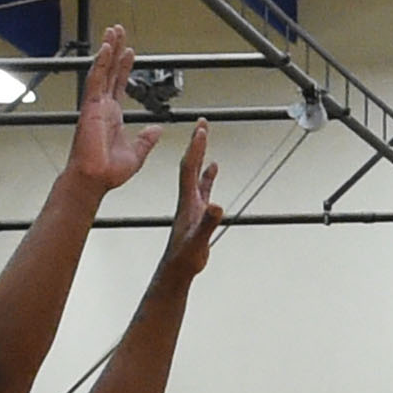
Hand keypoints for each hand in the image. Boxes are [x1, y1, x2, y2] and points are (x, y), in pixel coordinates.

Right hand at [64, 23, 154, 195]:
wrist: (95, 179)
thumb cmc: (109, 171)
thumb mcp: (137, 153)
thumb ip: (146, 139)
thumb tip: (157, 129)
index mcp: (112, 116)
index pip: (119, 84)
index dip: (125, 68)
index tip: (130, 52)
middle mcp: (103, 106)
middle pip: (110, 71)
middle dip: (115, 50)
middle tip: (118, 31)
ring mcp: (95, 105)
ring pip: (102, 70)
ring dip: (108, 50)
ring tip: (113, 31)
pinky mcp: (91, 107)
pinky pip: (96, 80)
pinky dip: (101, 63)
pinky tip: (106, 48)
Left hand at [157, 122, 227, 281]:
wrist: (176, 268)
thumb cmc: (185, 256)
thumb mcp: (199, 239)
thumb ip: (207, 222)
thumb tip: (216, 206)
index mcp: (187, 200)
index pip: (190, 167)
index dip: (196, 148)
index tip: (201, 129)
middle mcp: (188, 197)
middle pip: (191, 163)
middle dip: (197, 142)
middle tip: (202, 123)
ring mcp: (192, 203)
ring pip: (196, 172)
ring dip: (201, 154)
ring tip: (205, 138)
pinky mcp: (196, 211)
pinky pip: (203, 186)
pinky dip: (208, 174)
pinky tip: (213, 168)